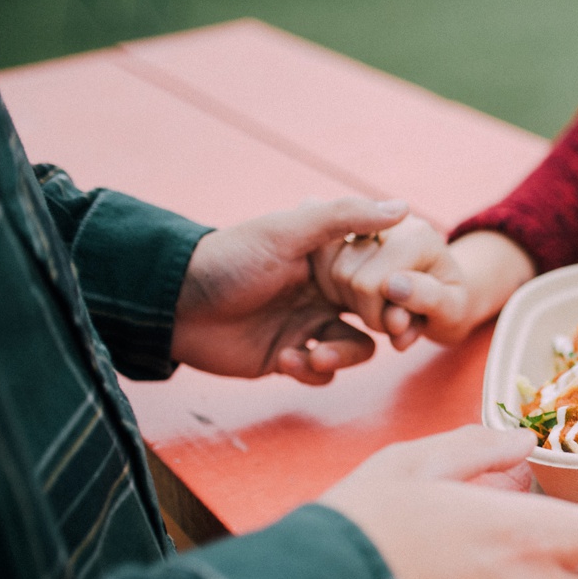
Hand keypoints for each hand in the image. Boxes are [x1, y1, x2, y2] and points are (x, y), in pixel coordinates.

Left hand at [171, 197, 410, 382]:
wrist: (173, 304)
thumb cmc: (229, 259)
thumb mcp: (286, 231)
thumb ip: (344, 216)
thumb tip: (404, 206)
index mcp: (327, 259)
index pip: (380, 275)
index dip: (395, 291)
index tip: (399, 303)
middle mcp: (323, 292)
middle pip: (376, 315)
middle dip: (381, 329)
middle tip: (382, 335)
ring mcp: (306, 325)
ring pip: (354, 348)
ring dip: (340, 356)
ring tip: (314, 355)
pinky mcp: (289, 356)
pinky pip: (321, 372)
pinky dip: (311, 371)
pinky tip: (285, 360)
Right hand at [312, 228, 535, 350]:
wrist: (442, 294)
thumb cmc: (450, 307)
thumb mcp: (452, 311)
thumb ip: (430, 299)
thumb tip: (393, 286)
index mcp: (416, 236)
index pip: (370, 283)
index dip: (377, 317)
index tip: (399, 327)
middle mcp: (386, 221)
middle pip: (343, 273)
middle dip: (362, 309)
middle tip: (390, 322)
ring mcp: (361, 223)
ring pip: (324, 267)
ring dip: (344, 299)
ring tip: (377, 310)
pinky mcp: (341, 232)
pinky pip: (316, 260)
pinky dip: (330, 287)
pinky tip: (354, 299)